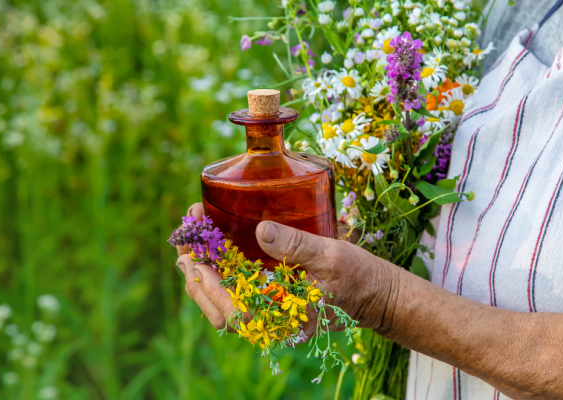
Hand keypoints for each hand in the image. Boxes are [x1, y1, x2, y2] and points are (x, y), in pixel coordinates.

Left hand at [175, 203, 400, 333]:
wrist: (378, 294)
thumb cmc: (359, 277)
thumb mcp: (331, 257)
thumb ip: (296, 246)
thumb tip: (261, 231)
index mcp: (280, 318)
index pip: (227, 306)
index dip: (204, 276)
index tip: (193, 244)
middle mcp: (269, 322)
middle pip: (216, 307)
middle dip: (195, 271)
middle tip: (185, 236)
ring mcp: (269, 314)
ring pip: (222, 303)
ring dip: (204, 272)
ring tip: (193, 239)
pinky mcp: (273, 303)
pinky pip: (237, 294)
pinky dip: (221, 273)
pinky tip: (217, 248)